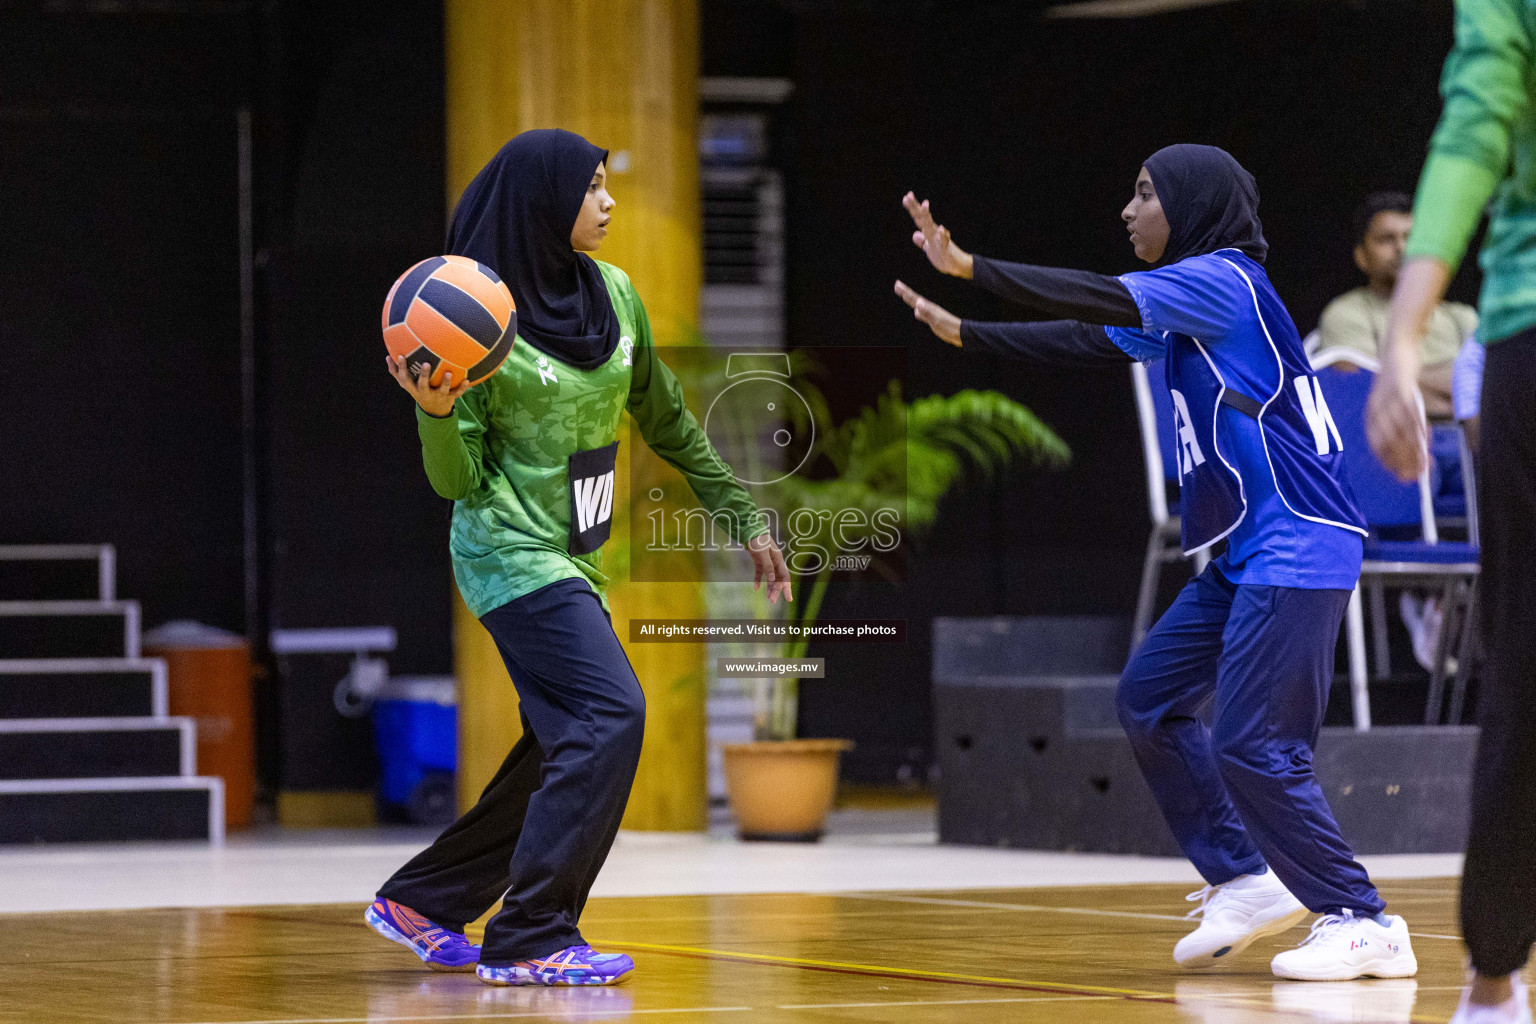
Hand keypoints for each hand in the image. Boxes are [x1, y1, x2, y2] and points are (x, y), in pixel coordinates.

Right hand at [387, 353, 468, 416]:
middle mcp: (425, 393)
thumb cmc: (419, 391)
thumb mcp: (407, 384)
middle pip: (422, 385)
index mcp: (413, 389)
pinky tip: (467, 380)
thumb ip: (396, 372)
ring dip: (445, 382)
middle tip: (425, 363)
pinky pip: (457, 393)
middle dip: (423, 375)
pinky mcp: (449, 399)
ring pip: (442, 390)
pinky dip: (462, 388)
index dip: (401, 369)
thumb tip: (387, 356)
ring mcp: (438, 396)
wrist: (434, 411)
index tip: (400, 356)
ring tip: (448, 372)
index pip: (404, 379)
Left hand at [747, 532, 792, 604]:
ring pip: (770, 578)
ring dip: (769, 588)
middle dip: (776, 590)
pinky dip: (758, 580)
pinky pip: (760, 573)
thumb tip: (772, 579)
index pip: (785, 576)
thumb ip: (768, 566)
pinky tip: (755, 588)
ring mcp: (767, 562)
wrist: (750, 531)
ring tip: (767, 598)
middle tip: (772, 601)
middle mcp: (775, 562)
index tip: (789, 599)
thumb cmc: (758, 540)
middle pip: (778, 579)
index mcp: (779, 560)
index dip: (787, 588)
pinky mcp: (759, 561)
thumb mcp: (763, 553)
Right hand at [893, 280, 961, 345]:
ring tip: (904, 296)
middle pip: (914, 299)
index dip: (905, 292)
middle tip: (897, 285)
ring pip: (918, 305)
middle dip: (905, 293)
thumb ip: (927, 312)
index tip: (897, 284)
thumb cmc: (948, 327)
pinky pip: (922, 314)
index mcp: (928, 307)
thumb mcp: (936, 320)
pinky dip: (918, 312)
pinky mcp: (933, 320)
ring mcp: (931, 314)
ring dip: (911, 300)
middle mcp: (929, 308)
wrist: (959, 333)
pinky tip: (916, 313)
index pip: (914, 298)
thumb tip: (918, 304)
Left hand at [902, 191, 973, 278]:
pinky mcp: (945, 248)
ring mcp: (939, 239)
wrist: (955, 265)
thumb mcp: (929, 248)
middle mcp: (933, 232)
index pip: (918, 218)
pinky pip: (944, 241)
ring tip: (924, 204)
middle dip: (916, 207)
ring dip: (927, 216)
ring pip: (931, 226)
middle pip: (922, 218)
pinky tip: (941, 229)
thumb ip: (922, 240)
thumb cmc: (942, 256)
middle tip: (908, 196)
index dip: (912, 208)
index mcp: (928, 231)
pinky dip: (942, 235)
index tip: (905, 197)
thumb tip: (915, 234)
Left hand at [1366, 349, 1427, 480]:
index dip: (1390, 464)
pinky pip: (1411, 412)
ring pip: (1401, 430)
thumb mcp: (1392, 404)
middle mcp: (1376, 410)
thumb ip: (1400, 425)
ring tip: (1425, 463)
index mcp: (1371, 416)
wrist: (1396, 350)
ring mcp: (1388, 399)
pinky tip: (1426, 440)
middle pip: (1388, 442)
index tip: (1402, 477)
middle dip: (1403, 462)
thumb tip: (1415, 450)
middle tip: (1417, 476)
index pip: (1377, 446)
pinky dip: (1419, 428)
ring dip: (1413, 450)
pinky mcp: (1402, 388)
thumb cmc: (1396, 382)